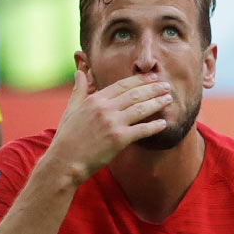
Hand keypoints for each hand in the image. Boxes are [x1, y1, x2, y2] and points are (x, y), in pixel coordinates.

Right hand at [49, 70, 172, 181]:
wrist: (64, 162)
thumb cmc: (67, 137)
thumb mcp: (70, 109)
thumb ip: (79, 90)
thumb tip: (79, 72)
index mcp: (94, 100)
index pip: (122, 85)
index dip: (140, 80)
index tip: (152, 77)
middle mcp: (105, 108)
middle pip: (135, 94)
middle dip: (154, 89)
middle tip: (167, 86)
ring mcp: (112, 123)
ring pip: (141, 109)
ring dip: (157, 103)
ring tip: (169, 100)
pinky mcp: (118, 139)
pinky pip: (142, 130)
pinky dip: (154, 126)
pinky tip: (163, 124)